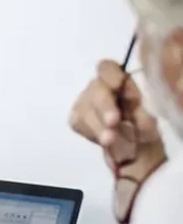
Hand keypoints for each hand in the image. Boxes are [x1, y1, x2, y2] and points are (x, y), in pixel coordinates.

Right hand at [69, 60, 165, 180]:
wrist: (134, 155)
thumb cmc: (143, 132)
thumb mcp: (146, 118)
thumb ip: (137, 105)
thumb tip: (128, 92)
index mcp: (119, 82)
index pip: (107, 68)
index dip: (110, 75)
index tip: (118, 88)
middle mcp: (99, 88)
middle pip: (95, 89)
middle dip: (104, 107)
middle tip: (113, 122)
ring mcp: (84, 103)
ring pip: (84, 108)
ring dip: (97, 125)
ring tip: (110, 140)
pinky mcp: (76, 119)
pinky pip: (77, 122)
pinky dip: (91, 133)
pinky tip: (102, 140)